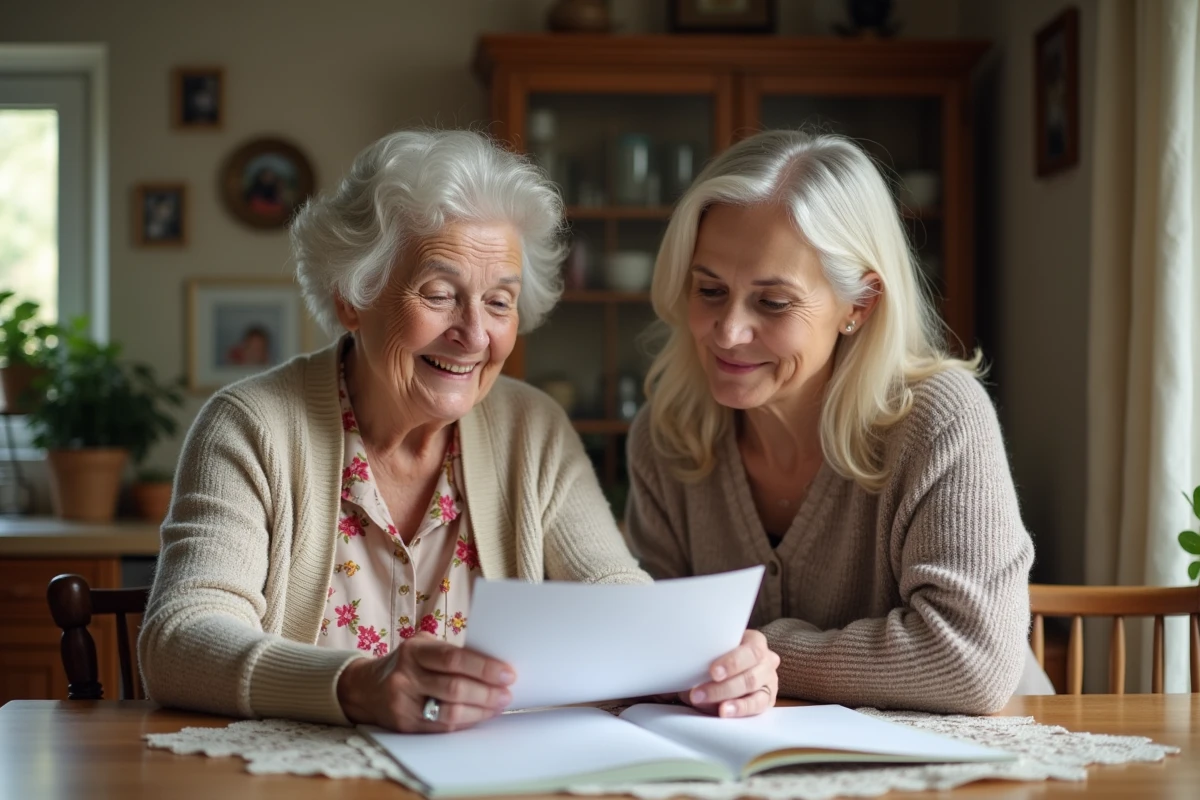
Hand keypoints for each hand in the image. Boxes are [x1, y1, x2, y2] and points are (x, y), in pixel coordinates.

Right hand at [337, 632, 515, 731]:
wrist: (365, 688)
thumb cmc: (407, 663)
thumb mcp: (423, 647)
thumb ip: (452, 653)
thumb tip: (493, 665)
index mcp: (414, 651)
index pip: (453, 659)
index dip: (484, 667)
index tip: (508, 673)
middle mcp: (406, 677)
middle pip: (454, 688)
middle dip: (487, 693)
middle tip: (506, 693)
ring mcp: (403, 704)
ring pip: (450, 712)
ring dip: (480, 711)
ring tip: (497, 706)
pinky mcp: (405, 725)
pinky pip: (441, 728)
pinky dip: (465, 723)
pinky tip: (479, 716)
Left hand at [683, 630, 778, 717]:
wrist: (733, 664)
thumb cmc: (720, 652)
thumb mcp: (716, 647)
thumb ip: (706, 655)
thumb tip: (683, 671)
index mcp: (755, 641)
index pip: (751, 651)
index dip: (732, 663)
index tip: (712, 672)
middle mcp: (767, 661)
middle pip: (750, 677)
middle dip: (722, 688)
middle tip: (697, 694)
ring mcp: (769, 682)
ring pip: (754, 695)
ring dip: (727, 701)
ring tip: (705, 706)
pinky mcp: (767, 700)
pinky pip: (756, 708)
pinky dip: (738, 710)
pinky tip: (723, 712)